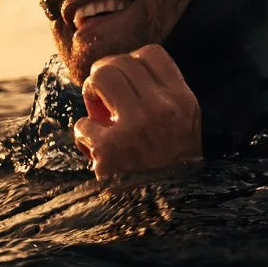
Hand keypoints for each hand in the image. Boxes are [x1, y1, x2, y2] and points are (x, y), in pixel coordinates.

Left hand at [74, 45, 202, 179]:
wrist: (169, 212)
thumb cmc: (171, 165)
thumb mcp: (184, 126)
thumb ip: (165, 96)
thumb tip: (128, 67)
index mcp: (183, 101)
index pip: (151, 53)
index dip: (130, 61)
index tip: (125, 80)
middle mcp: (162, 110)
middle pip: (119, 62)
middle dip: (103, 75)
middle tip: (101, 96)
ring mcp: (135, 128)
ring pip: (100, 78)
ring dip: (90, 92)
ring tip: (96, 112)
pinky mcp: (109, 150)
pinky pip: (83, 124)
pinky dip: (84, 136)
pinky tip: (95, 150)